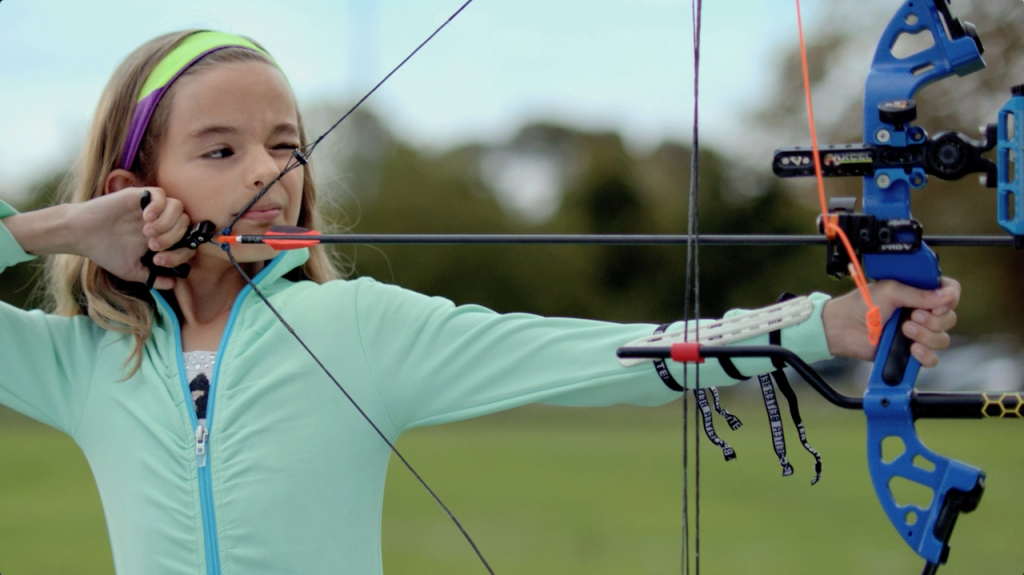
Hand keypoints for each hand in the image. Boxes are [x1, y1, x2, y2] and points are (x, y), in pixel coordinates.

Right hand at [75, 187, 192, 288]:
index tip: (160, 261)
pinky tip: (145, 219)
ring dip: (168, 223)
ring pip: (177, 206)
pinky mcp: (138, 196)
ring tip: (147, 233)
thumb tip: (174, 284)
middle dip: (173, 238)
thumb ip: (152, 277)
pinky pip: (160, 194)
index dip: (181, 253)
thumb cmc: (106, 251)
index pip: (187, 240)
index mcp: (162, 237)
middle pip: (185, 222)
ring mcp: (150, 207)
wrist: (80, 234)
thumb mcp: (132, 270)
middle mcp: (160, 220)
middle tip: (152, 246)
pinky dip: (158, 207)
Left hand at [822, 277, 959, 365]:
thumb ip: (919, 293)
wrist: (843, 327)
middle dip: (934, 319)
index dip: (950, 298)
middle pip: (949, 319)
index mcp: (919, 294)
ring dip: (926, 335)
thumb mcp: (890, 290)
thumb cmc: (862, 304)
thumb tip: (947, 295)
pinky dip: (925, 355)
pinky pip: (932, 359)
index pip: (950, 293)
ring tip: (904, 329)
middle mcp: (922, 313)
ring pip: (942, 339)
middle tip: (913, 316)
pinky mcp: (910, 352)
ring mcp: (917, 334)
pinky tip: (912, 348)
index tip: (938, 303)